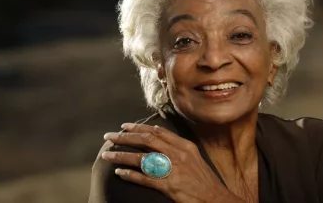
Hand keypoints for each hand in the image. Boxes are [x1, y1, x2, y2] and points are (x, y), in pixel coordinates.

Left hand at [102, 124, 242, 202]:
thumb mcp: (194, 156)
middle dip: (125, 137)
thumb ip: (177, 145)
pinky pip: (145, 178)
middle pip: (146, 141)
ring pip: (142, 158)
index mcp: (184, 146)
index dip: (139, 127)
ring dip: (122, 155)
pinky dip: (130, 175)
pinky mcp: (169, 185)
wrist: (215, 197)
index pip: (157, 132)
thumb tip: (159, 134)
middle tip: (109, 137)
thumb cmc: (203, 178)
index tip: (124, 126)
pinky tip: (119, 172)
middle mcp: (178, 155)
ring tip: (108, 155)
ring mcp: (173, 170)